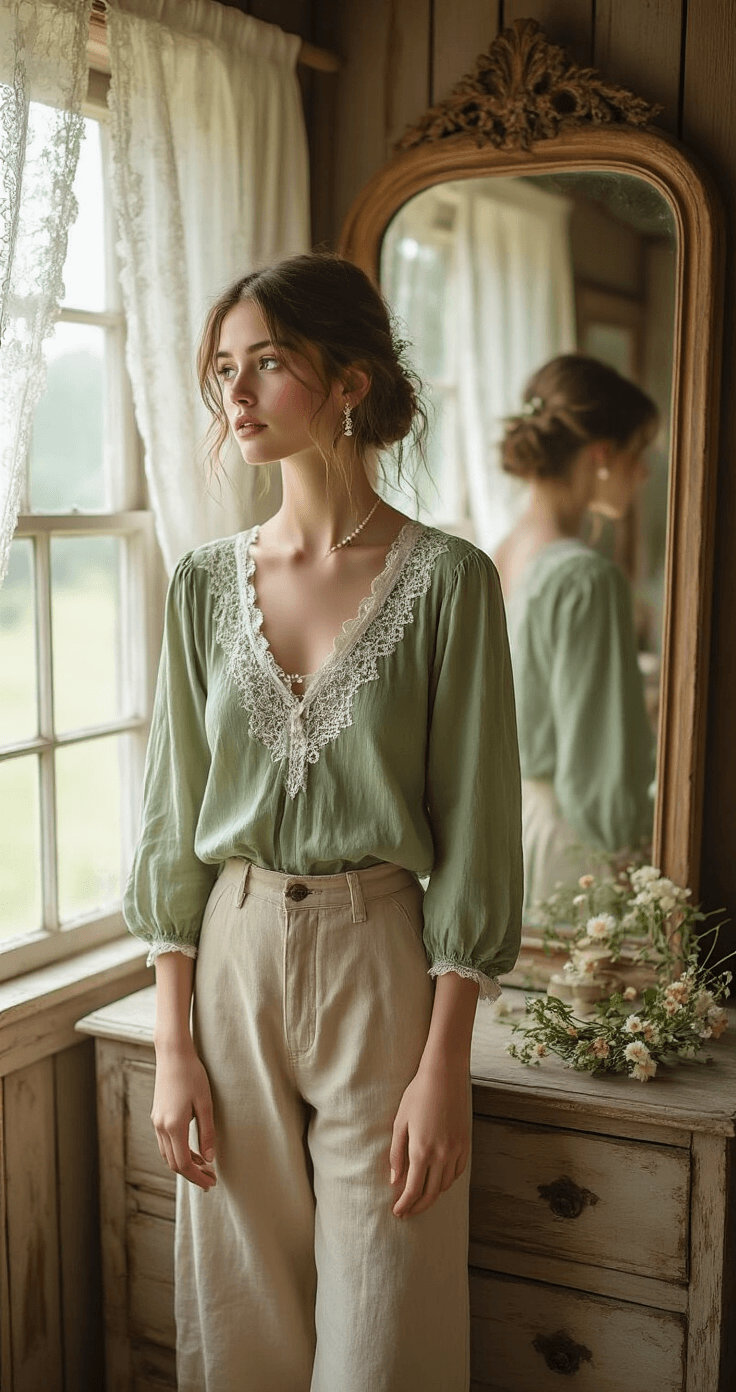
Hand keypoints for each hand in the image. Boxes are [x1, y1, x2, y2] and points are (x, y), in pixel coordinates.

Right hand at [151, 1040, 216, 1191]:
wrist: (173, 1054)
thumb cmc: (192, 1075)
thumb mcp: (205, 1104)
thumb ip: (207, 1133)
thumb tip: (210, 1158)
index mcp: (174, 1126)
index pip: (183, 1164)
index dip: (197, 1177)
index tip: (210, 1184)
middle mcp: (161, 1127)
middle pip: (174, 1164)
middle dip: (192, 1175)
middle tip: (210, 1180)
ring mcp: (156, 1122)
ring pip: (168, 1154)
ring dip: (185, 1164)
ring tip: (205, 1166)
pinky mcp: (157, 1116)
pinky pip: (165, 1143)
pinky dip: (178, 1152)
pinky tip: (193, 1150)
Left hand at [389, 1059, 469, 1218]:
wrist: (445, 1075)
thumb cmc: (418, 1094)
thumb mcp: (400, 1122)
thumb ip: (397, 1153)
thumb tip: (395, 1180)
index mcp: (421, 1150)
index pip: (413, 1189)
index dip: (405, 1204)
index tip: (397, 1212)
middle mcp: (441, 1155)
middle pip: (431, 1193)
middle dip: (418, 1207)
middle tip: (407, 1212)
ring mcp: (456, 1150)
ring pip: (446, 1185)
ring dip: (433, 1195)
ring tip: (421, 1196)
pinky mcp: (466, 1143)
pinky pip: (458, 1172)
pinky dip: (447, 1181)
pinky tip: (439, 1180)